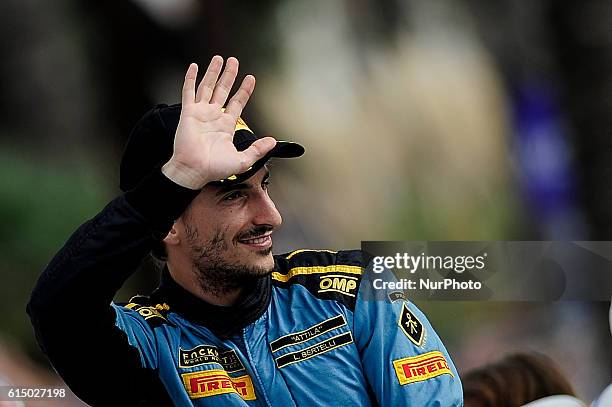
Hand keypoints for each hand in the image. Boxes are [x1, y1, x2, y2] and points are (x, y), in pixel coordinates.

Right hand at [162, 56, 276, 188]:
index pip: (237, 102)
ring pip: (208, 87)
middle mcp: (213, 117)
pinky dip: (190, 79)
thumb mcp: (243, 160)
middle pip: (223, 90)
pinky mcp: (188, 113)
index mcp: (226, 126)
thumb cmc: (215, 169)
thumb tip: (273, 141)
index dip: (244, 90)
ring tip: (219, 58)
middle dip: (229, 75)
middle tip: (234, 61)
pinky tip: (194, 67)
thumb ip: (258, 149)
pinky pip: (189, 92)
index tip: (250, 78)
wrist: (195, 171)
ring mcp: (200, 113)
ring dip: (213, 72)